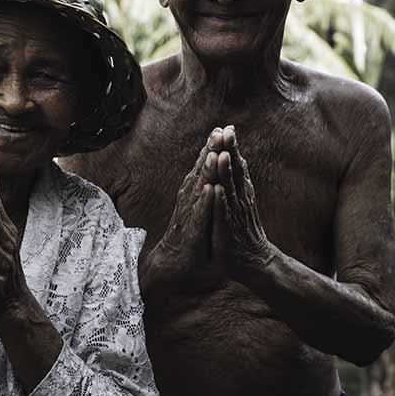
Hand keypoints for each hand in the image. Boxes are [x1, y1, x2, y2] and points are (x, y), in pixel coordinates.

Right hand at [138, 130, 226, 302]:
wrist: (173, 265)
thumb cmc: (189, 238)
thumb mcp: (201, 213)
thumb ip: (205, 193)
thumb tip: (214, 174)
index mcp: (195, 196)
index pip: (204, 169)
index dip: (212, 149)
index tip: (222, 130)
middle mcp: (190, 202)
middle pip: (201, 173)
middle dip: (210, 152)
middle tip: (219, 131)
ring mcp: (188, 217)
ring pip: (198, 190)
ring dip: (206, 172)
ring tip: (214, 153)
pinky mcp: (190, 234)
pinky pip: (199, 216)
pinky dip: (205, 203)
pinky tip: (210, 190)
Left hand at [210, 125, 275, 282]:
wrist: (254, 264)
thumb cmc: (244, 232)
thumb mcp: (240, 203)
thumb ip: (237, 182)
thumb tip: (235, 156)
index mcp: (241, 193)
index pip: (237, 167)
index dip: (233, 148)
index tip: (228, 127)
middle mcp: (240, 201)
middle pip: (235, 173)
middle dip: (231, 152)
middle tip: (228, 131)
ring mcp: (234, 217)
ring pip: (229, 191)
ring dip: (226, 173)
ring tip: (222, 155)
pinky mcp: (227, 232)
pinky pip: (223, 215)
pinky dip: (219, 203)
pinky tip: (216, 190)